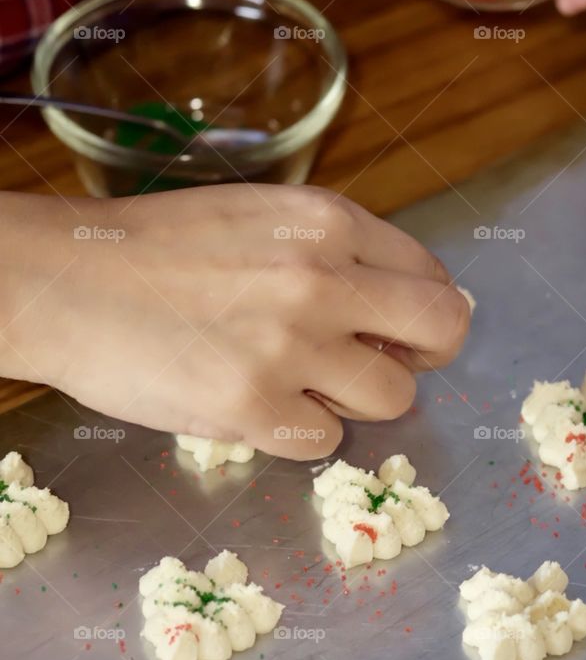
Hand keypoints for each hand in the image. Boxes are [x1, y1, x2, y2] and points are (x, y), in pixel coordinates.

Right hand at [0, 188, 469, 459]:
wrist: (68, 281)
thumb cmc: (157, 248)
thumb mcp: (260, 217)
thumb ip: (333, 251)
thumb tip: (398, 302)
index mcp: (328, 222)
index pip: (433, 278)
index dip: (420, 313)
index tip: (394, 330)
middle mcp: (323, 279)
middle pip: (443, 332)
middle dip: (424, 358)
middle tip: (383, 366)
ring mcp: (292, 346)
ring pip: (393, 398)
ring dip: (355, 401)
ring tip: (297, 384)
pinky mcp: (255, 407)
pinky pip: (325, 442)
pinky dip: (298, 433)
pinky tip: (255, 404)